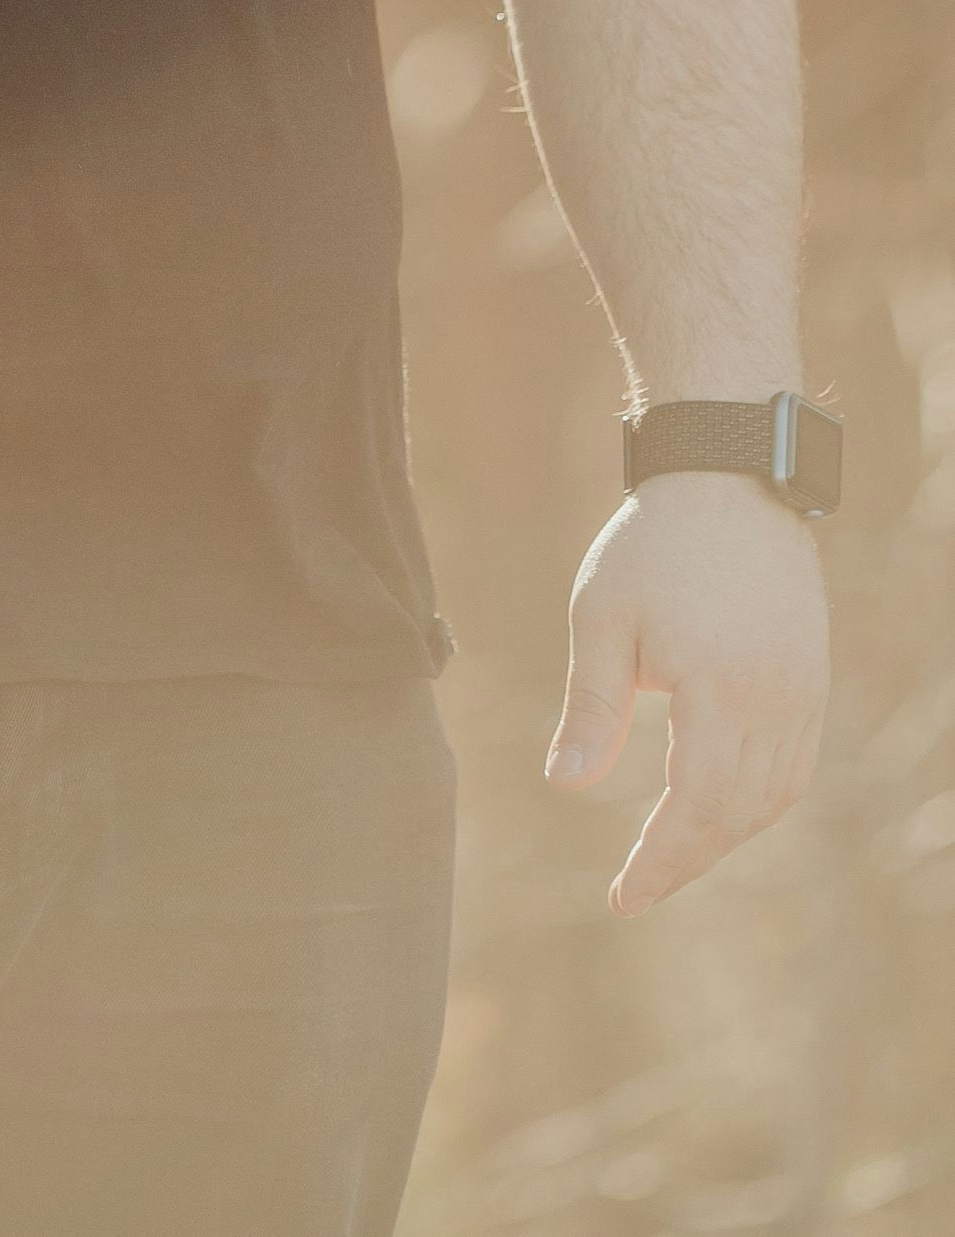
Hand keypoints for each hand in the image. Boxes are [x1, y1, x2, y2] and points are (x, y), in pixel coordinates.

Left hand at [547, 473, 826, 913]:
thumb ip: (590, 707)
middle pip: (737, 815)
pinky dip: (757, 801)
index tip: (622, 899)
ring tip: (669, 853)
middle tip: (636, 888)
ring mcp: (802, 692)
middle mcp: (775, 702)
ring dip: (723, 835)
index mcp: (720, 690)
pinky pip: (794, 766)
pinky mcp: (812, 679)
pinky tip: (718, 806)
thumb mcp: (601, 616)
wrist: (730, 478)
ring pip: (773, 797)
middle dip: (685, 860)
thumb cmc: (652, 544)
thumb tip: (564, 787)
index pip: (695, 808)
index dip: (661, 862)